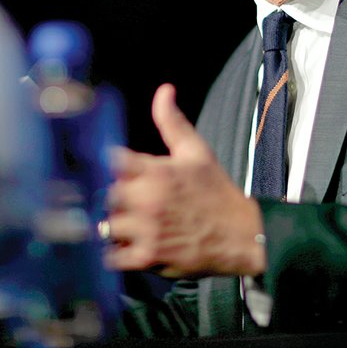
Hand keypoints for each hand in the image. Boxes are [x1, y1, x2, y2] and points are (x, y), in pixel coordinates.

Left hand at [104, 83, 266, 278]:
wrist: (240, 234)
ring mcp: (147, 230)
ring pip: (107, 225)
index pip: (112, 162)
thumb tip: (164, 90)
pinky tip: (126, 245)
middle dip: (114, 196)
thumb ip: (173, 121)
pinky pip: (113, 256)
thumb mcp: (196, 151)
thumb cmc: (216, 190)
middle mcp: (149, 200)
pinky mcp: (149, 257)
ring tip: (125, 223)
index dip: (111, 166)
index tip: (117, 170)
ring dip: (113, 224)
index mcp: (157, 171)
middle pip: (106, 195)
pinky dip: (115, 253)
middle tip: (125, 199)